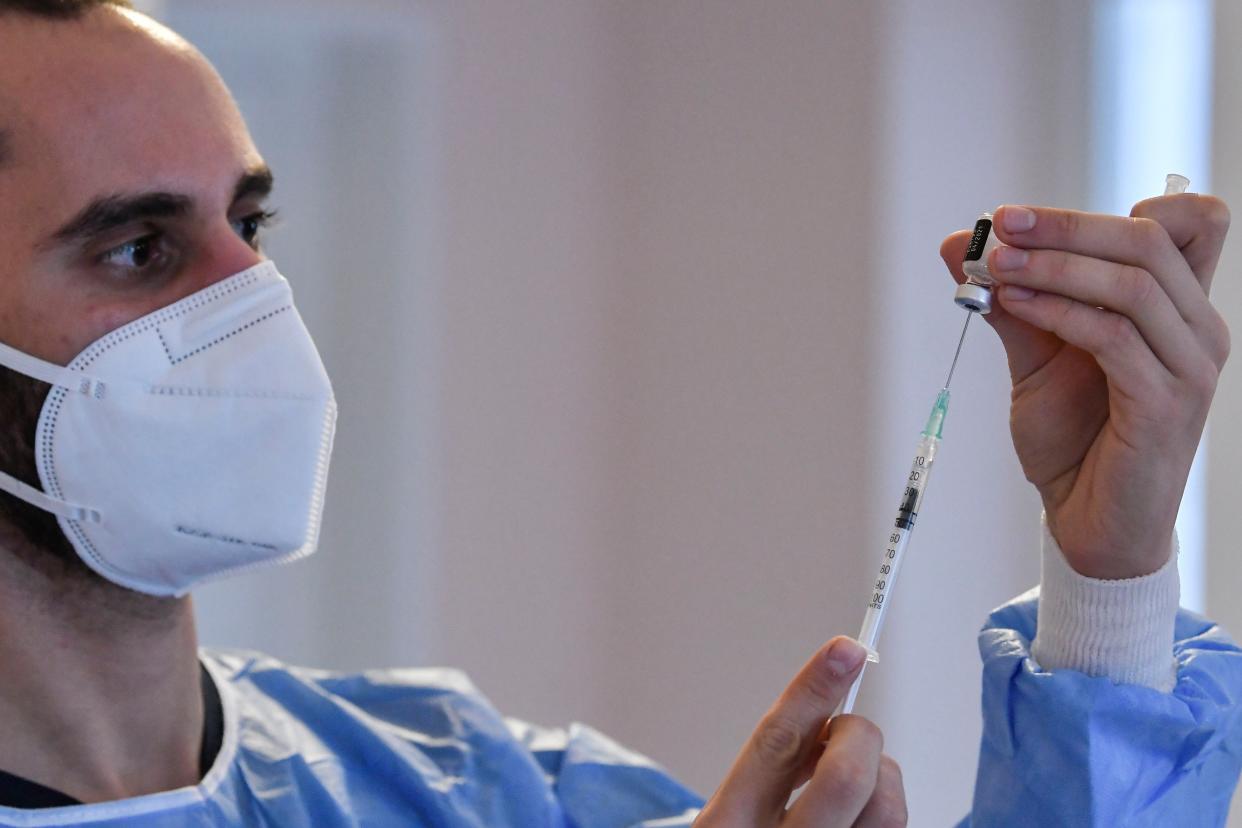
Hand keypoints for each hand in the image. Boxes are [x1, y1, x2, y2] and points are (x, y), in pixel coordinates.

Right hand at [696, 637, 906, 826]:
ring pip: (888, 806)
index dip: (815, 688)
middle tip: (848, 734)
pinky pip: (897, 827)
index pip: (777, 742)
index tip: (845, 649)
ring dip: (880, 778)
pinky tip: (858, 814)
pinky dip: (883, 805)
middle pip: (845, 775)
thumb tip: (833, 719)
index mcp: (730, 821)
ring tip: (854, 786)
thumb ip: (776, 767)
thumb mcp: (736, 811)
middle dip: (859, 738)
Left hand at [940, 195, 1230, 578]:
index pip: (1194, 222)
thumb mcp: (1036, 355)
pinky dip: (1058, 311)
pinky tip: (1013, 304)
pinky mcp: (1164, 405)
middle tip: (1000, 226)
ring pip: (1133, 283)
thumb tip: (957, 244)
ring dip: (1055, 265)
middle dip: (1066, 225)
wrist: (1087, 523)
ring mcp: (1189, 367)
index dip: (1119, 206)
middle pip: (1152, 239)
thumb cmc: (1074, 440)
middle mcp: (1196, 330)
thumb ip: (1010, 298)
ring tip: (994, 266)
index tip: (1031, 217)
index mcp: (1177, 308)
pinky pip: (1114, 337)